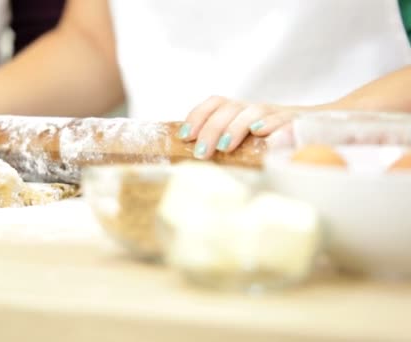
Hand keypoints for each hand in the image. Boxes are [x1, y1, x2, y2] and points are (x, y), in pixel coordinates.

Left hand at [177, 96, 310, 158]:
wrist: (330, 127)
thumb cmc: (280, 142)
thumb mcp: (251, 142)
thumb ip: (226, 145)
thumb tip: (196, 155)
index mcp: (243, 112)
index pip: (216, 103)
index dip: (198, 116)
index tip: (185, 136)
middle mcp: (259, 110)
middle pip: (231, 109)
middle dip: (212, 129)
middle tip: (202, 153)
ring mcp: (281, 115)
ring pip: (256, 112)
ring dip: (237, 127)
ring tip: (225, 146)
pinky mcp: (302, 124)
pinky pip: (289, 121)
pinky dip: (276, 127)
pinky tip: (264, 136)